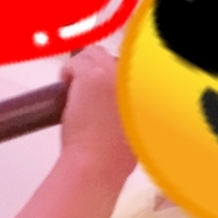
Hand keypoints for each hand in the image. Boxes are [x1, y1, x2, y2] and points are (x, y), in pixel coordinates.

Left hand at [58, 45, 136, 179]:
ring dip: (83, 68)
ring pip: (94, 54)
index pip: (136, 69)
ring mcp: (113, 73)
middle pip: (116, 58)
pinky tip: (66, 88)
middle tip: (92, 91)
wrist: (97, 164)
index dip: (120, 78)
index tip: (109, 91)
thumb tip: (127, 105)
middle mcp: (136, 77)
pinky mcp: (91, 75)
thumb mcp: (141, 133)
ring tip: (77, 89)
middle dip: (102, 70)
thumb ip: (138, 113)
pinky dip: (68, 73)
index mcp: (151, 91)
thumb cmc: (116, 157)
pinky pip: (74, 63)